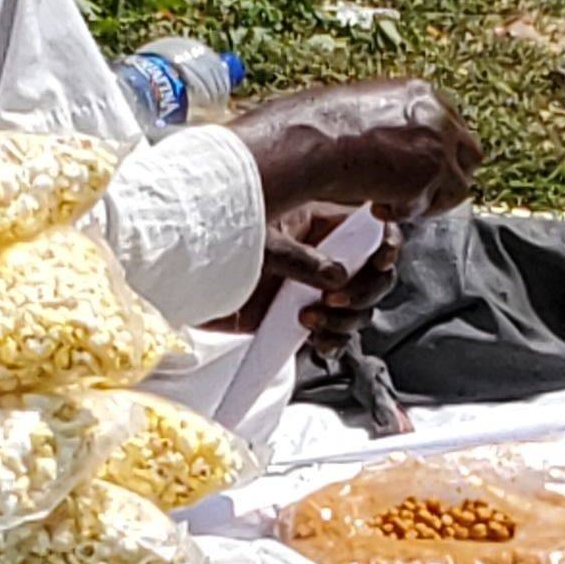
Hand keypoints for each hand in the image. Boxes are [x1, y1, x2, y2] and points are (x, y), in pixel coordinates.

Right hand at [225, 79, 480, 226]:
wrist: (314, 141)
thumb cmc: (323, 129)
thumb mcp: (366, 113)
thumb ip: (392, 125)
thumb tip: (399, 149)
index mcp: (421, 93)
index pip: (452, 127)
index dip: (437, 155)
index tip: (416, 173)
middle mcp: (437, 113)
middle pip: (468, 154)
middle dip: (444, 179)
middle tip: (412, 194)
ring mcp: (439, 142)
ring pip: (459, 184)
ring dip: (428, 199)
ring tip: (390, 203)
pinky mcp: (433, 172)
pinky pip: (433, 206)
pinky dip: (408, 212)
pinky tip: (378, 207)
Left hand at [225, 202, 404, 334]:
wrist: (181, 282)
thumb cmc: (210, 243)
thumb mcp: (260, 243)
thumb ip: (300, 259)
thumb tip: (336, 275)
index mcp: (314, 222)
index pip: (368, 229)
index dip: (383, 244)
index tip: (380, 260)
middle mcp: (319, 254)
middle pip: (372, 273)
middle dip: (363, 292)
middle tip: (335, 301)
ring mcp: (310, 287)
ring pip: (357, 307)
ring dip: (345, 321)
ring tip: (311, 321)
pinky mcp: (298, 316)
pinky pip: (334, 333)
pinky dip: (333, 342)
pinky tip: (316, 342)